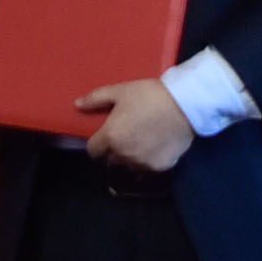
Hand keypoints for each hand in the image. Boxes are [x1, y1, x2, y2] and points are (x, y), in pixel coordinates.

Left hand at [76, 74, 195, 173]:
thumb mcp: (120, 91)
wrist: (185, 104)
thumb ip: (96, 99)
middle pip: (110, 160)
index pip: (93, 151)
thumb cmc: (148, 95)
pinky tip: (155, 147)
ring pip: (129, 167)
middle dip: (114, 151)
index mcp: (110, 137)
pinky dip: (148, 161)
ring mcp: (142, 163)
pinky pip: (147, 169)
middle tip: (125, 136)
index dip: (97, 143)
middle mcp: (123, 155)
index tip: (105, 135)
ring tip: (141, 142)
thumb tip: (77, 105)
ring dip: (130, 158)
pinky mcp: (160, 168)